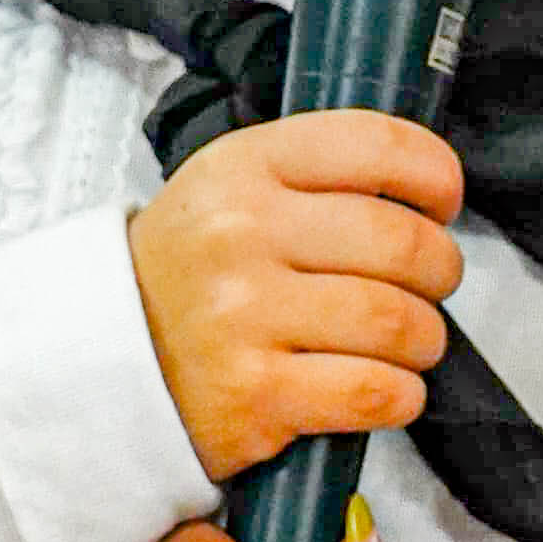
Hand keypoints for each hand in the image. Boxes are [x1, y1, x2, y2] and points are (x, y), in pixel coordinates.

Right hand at [127, 113, 464, 487]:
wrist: (101, 362)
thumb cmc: (190, 275)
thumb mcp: (229, 190)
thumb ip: (316, 177)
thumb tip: (423, 193)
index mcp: (243, 167)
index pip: (378, 145)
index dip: (436, 177)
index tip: (441, 206)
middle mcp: (241, 234)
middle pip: (402, 243)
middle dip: (439, 272)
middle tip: (428, 289)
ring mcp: (244, 316)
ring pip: (396, 322)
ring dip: (424, 340)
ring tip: (408, 344)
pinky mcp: (255, 394)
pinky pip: (373, 392)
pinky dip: (401, 396)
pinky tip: (387, 389)